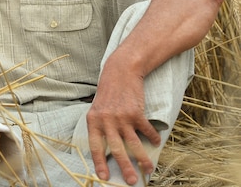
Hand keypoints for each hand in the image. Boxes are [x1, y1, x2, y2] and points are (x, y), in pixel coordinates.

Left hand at [86, 57, 159, 184]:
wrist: (119, 73)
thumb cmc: (108, 94)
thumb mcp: (97, 110)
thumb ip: (101, 128)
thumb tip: (109, 151)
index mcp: (93, 121)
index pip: (95, 146)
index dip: (99, 162)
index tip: (104, 177)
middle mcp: (106, 120)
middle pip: (117, 149)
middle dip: (124, 167)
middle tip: (131, 181)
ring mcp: (121, 117)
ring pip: (133, 143)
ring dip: (142, 158)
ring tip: (148, 169)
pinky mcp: (135, 112)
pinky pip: (146, 130)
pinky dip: (152, 138)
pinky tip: (156, 142)